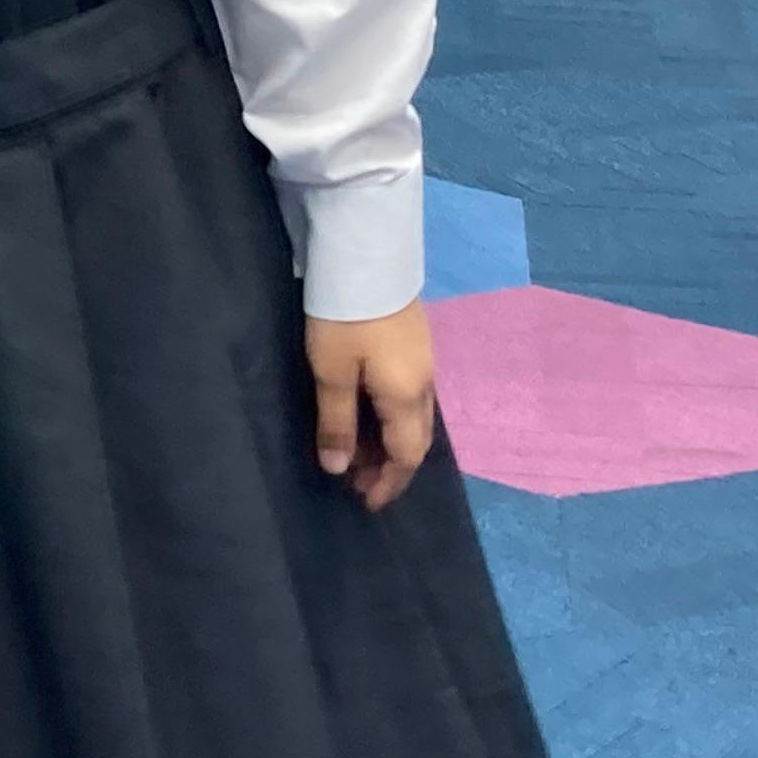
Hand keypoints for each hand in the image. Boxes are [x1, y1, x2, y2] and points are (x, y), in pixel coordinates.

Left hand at [307, 301, 437, 510]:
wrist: (367, 255)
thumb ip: (337, 422)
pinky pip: (410, 395)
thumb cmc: (346, 318)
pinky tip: (369, 412)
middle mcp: (425, 384)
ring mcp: (424, 359)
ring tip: (357, 452)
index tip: (367, 503)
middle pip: (416, 439)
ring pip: (414, 416)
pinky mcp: (415, 340)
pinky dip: (391, 416)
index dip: (389, 483)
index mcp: (408, 397)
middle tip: (358, 482)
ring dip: (390, 440)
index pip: (407, 455)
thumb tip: (339, 469)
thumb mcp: (332, 371)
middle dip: (390, 466)